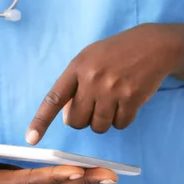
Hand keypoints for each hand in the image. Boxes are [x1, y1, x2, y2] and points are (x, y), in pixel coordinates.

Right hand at [0, 152, 117, 183]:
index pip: (29, 182)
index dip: (53, 177)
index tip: (77, 169)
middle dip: (80, 181)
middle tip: (109, 173)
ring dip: (82, 180)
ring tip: (107, 173)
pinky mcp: (23, 183)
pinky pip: (50, 182)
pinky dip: (70, 177)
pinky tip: (87, 171)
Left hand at [26, 24, 180, 143]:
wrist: (153, 45)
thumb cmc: (116, 53)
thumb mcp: (89, 59)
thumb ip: (75, 84)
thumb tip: (66, 117)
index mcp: (77, 67)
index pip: (53, 98)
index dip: (41, 121)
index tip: (31, 138)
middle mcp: (92, 79)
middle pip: (76, 121)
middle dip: (83, 119)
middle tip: (95, 105)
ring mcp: (112, 89)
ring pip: (98, 127)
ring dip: (104, 121)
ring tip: (112, 101)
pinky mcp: (132, 98)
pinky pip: (120, 125)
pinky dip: (122, 120)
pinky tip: (127, 102)